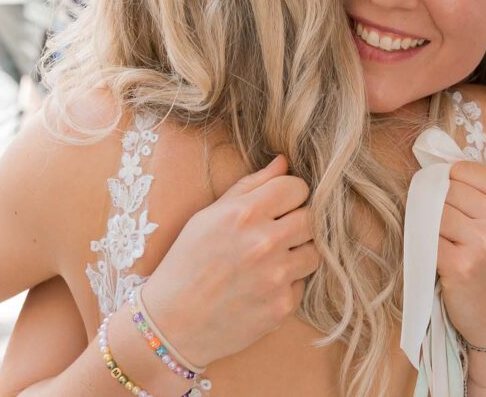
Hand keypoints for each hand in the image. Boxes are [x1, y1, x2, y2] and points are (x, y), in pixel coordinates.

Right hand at [141, 155, 319, 367]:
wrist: (171, 324)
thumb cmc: (187, 263)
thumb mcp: (208, 216)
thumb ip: (250, 185)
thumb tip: (283, 162)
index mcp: (244, 214)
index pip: (297, 188)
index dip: (290, 195)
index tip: (280, 205)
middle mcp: (264, 243)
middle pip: (312, 219)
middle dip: (299, 222)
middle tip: (278, 232)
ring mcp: (276, 277)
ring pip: (314, 252)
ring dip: (298, 253)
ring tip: (271, 260)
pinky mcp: (282, 306)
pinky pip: (301, 284)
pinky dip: (287, 284)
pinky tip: (262, 287)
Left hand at [438, 158, 485, 346]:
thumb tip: (472, 152)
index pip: (464, 169)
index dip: (449, 182)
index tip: (449, 198)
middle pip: (446, 188)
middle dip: (437, 203)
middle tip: (444, 224)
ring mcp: (485, 242)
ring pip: (433, 210)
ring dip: (428, 223)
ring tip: (442, 239)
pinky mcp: (461, 265)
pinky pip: (425, 237)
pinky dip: (423, 244)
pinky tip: (436, 256)